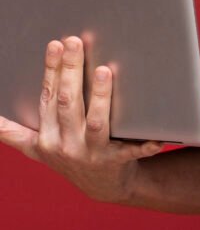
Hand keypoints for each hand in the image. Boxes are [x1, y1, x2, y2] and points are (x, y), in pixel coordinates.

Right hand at [0, 36, 164, 203]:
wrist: (103, 187)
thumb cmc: (70, 156)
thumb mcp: (37, 147)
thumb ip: (14, 132)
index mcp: (48, 137)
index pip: (48, 97)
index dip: (51, 70)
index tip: (55, 43)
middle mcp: (66, 145)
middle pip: (67, 103)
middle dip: (70, 70)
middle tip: (76, 42)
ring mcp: (91, 154)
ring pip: (95, 122)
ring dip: (99, 96)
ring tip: (104, 71)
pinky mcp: (117, 162)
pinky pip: (131, 150)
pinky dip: (143, 143)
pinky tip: (156, 135)